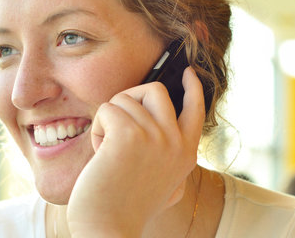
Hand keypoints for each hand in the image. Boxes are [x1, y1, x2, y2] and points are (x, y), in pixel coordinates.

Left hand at [67, 67, 204, 236]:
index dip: (192, 86)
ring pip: (125, 99)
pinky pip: (108, 110)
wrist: (109, 230)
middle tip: (119, 123)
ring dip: (109, 123)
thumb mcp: (165, 182)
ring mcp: (155, 136)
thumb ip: (170, 156)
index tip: (187, 72)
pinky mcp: (128, 134)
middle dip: (132, 99)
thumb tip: (164, 127)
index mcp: (186, 153)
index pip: (196, 108)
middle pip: (155, 90)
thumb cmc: (129, 207)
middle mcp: (176, 141)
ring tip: (108, 153)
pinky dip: (98, 129)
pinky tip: (100, 154)